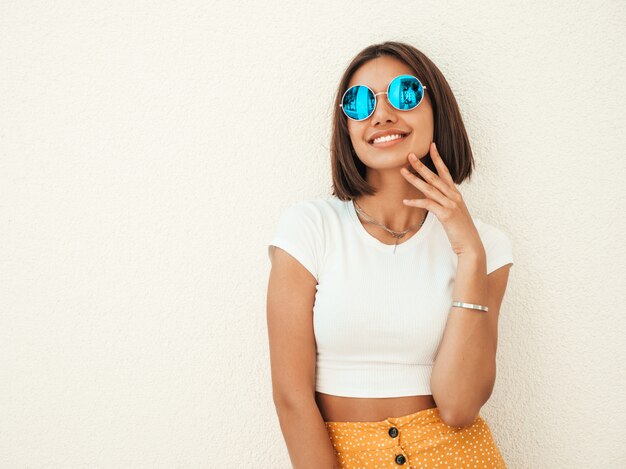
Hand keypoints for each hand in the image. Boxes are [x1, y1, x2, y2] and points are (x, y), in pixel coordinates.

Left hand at [400, 142, 483, 256]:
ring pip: (429, 188)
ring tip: (402, 172)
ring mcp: (450, 204)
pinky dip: (416, 202)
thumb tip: (431, 197)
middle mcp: (453, 196)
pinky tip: (406, 201)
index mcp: (455, 193)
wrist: (470, 244)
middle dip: (421, 165)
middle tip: (409, 155)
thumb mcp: (452, 211)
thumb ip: (443, 201)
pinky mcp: (446, 215)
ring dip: (414, 179)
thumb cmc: (460, 229)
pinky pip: (428, 205)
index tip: (431, 146)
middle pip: (435, 177)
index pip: (445, 171)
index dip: (438, 158)